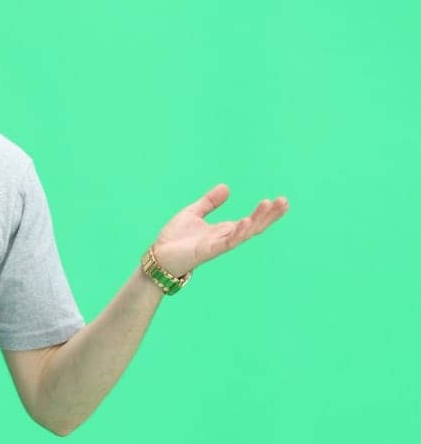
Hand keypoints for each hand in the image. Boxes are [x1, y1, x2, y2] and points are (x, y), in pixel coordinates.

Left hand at [151, 184, 288, 278]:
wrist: (158, 256)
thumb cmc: (174, 239)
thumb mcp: (193, 213)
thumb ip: (209, 202)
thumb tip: (226, 187)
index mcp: (224, 230)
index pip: (251, 220)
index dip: (266, 212)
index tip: (281, 201)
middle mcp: (225, 238)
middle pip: (254, 227)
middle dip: (270, 216)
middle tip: (285, 202)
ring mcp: (218, 245)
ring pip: (244, 233)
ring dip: (257, 220)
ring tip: (269, 204)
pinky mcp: (208, 251)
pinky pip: (227, 242)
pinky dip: (237, 232)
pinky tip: (245, 221)